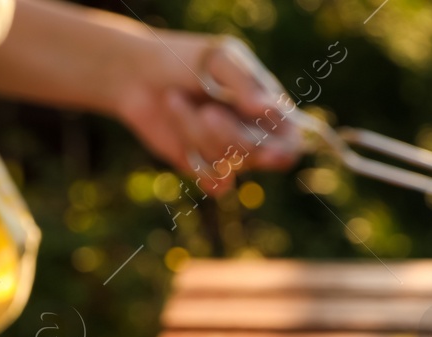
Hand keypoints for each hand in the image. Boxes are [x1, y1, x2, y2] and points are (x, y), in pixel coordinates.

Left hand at [114, 34, 304, 196]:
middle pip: (259, 155)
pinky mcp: (205, 168)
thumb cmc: (187, 59)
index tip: (270, 150)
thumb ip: (244, 80)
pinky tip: (185, 149)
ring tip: (174, 100)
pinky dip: (201, 170)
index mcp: (269, 107)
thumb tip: (265, 108)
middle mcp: (255, 134)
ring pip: (228, 163)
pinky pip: (215, 183)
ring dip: (196, 133)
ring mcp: (230, 154)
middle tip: (206, 112)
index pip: (292, 140)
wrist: (139, 75)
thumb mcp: (218, 57)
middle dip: (230, 136)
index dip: (285, 150)